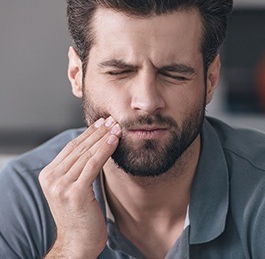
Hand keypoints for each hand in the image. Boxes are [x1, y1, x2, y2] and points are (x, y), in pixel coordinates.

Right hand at [39, 116, 120, 258]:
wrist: (77, 243)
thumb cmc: (80, 214)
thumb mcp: (74, 187)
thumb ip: (77, 168)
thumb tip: (94, 145)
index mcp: (48, 174)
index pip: (71, 147)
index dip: (88, 133)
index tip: (101, 122)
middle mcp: (51, 178)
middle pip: (79, 148)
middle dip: (98, 132)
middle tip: (112, 120)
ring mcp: (61, 185)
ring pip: (87, 154)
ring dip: (104, 138)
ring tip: (116, 127)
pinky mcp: (75, 192)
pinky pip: (93, 164)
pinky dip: (105, 150)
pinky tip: (114, 140)